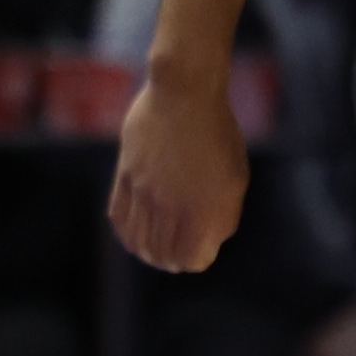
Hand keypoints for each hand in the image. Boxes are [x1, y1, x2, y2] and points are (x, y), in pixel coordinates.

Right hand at [109, 73, 248, 272]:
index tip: (199, 255)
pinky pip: (120, 219)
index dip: (196, 260)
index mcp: (202, 208)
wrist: (184, 94)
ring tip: (153, 252)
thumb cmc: (217, 134)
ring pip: (138, 241)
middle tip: (175, 258)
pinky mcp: (125, 179)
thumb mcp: (235, 176)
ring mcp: (144, 194)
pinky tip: (133, 235)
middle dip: (170, 261)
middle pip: (161, 254)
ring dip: (146, 252)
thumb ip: (222, 215)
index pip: (191, 259)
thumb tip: (207, 245)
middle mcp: (170, 206)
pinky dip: (126, 234)